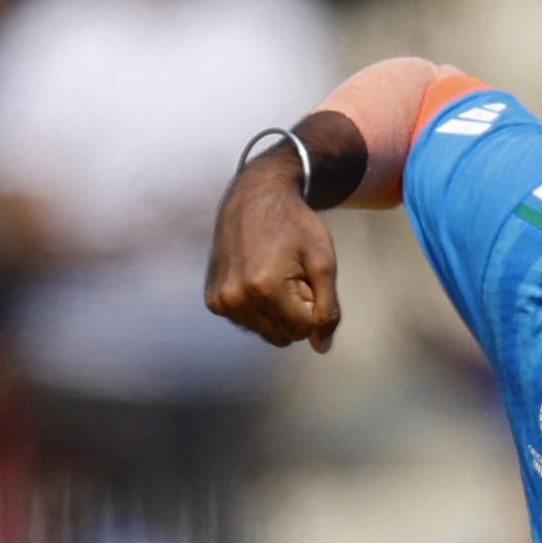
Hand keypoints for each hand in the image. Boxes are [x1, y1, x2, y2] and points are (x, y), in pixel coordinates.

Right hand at [206, 142, 341, 351]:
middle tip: (289, 276)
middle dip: (293, 312)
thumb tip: (321, 347)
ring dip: (277, 311)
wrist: (255, 195)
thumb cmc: (295, 225)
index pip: (302, 331)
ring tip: (273, 274)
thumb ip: (328, 309)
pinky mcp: (213, 300)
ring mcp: (220, 300)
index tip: (303, 278)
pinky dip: (259, 308)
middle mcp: (235, 297)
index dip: (310, 306)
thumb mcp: (323, 262)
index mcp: (263, 288)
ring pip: (266, 333)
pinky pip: (249, 323)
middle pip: (283, 337)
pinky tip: (257, 277)